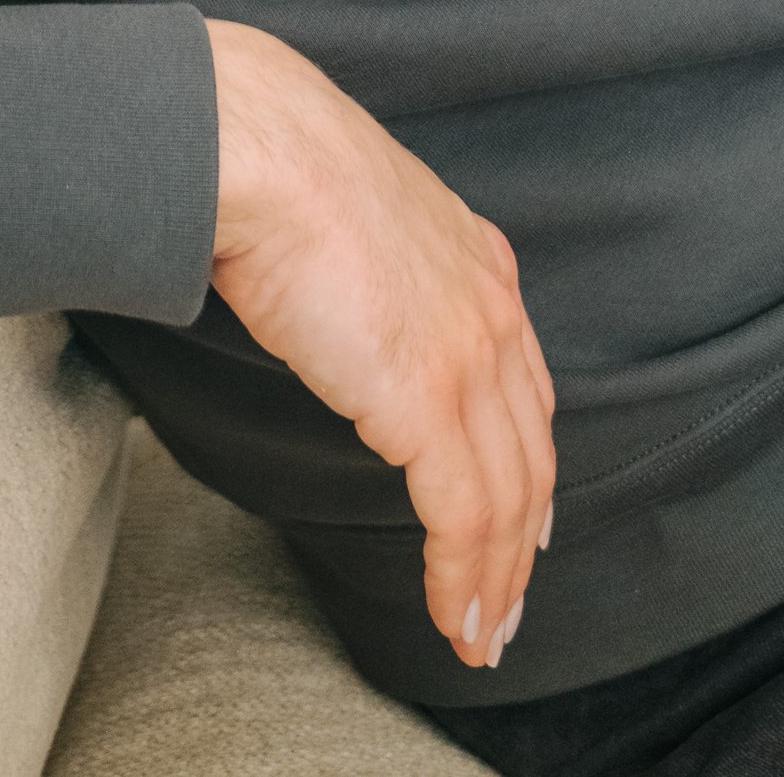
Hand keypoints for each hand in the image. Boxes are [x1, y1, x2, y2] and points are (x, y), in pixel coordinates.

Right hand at [205, 17, 555, 670]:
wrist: (255, 148)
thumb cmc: (272, 160)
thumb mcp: (349, 205)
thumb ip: (366, 255)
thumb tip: (324, 284)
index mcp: (475, 256)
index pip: (524, 384)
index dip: (527, 461)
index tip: (523, 519)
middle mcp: (490, 306)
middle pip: (528, 451)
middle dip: (521, 539)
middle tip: (503, 603)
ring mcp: (468, 355)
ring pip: (507, 496)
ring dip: (495, 580)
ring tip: (477, 635)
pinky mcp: (429, 401)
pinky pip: (465, 516)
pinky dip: (466, 579)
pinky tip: (455, 619)